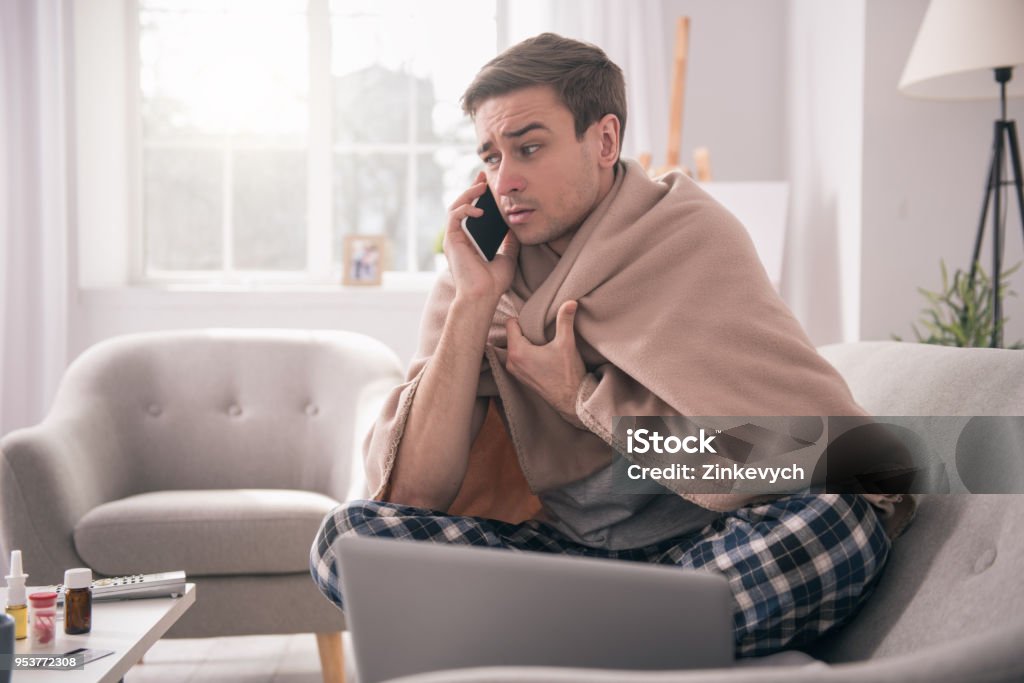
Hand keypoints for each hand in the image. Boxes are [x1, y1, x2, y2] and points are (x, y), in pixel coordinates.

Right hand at [444, 171, 519, 304]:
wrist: (484, 296)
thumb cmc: (493, 282)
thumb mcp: (508, 256)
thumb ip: (509, 241)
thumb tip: (515, 226)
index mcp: (470, 241)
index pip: (472, 212)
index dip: (478, 196)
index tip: (488, 184)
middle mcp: (460, 238)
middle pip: (462, 205)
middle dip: (472, 188)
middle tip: (483, 176)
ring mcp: (454, 239)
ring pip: (455, 207)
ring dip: (467, 193)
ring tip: (481, 185)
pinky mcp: (451, 240)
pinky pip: (454, 216)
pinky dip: (465, 208)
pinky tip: (479, 209)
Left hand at [505, 300, 586, 424]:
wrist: (571, 400)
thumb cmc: (567, 374)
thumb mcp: (567, 343)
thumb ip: (565, 320)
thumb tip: (571, 301)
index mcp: (517, 351)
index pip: (510, 323)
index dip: (523, 318)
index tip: (536, 320)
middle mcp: (510, 362)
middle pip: (511, 334)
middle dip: (524, 330)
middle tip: (540, 330)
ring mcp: (514, 371)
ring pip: (513, 346)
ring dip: (524, 342)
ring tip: (541, 341)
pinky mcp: (520, 377)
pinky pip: (516, 357)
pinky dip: (525, 352)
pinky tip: (540, 353)